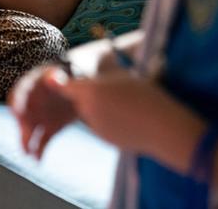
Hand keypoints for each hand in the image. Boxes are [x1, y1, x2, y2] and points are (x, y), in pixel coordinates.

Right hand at [8, 65, 78, 158]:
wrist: (91, 89)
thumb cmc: (79, 77)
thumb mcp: (71, 75)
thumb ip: (60, 78)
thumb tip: (52, 75)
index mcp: (38, 82)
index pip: (22, 89)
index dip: (17, 100)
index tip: (16, 111)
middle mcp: (35, 99)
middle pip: (22, 111)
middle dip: (22, 123)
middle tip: (24, 133)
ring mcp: (42, 114)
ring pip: (29, 128)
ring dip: (26, 140)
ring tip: (28, 152)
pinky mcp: (50, 128)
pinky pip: (41, 140)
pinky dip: (38, 150)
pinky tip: (38, 159)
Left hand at [48, 71, 187, 157]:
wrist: (163, 128)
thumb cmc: (146, 96)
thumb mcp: (122, 77)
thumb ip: (100, 78)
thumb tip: (89, 79)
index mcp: (90, 90)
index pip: (64, 86)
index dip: (60, 83)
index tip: (54, 80)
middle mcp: (87, 109)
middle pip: (79, 100)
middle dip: (88, 96)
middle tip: (112, 92)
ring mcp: (95, 127)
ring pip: (90, 114)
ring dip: (100, 109)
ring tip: (125, 105)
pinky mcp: (105, 140)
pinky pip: (101, 127)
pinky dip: (109, 123)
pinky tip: (128, 119)